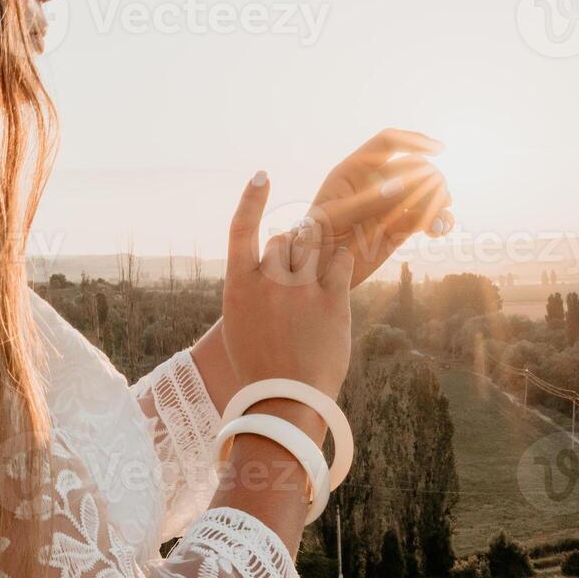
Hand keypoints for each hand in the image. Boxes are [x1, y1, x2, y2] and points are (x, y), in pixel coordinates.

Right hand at [222, 172, 355, 399]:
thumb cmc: (260, 367)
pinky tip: (337, 279)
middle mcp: (267, 281)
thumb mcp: (241, 326)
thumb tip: (273, 262)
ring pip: (313, 246)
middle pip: (284, 240)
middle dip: (292, 251)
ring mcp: (300, 288)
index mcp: (237, 287)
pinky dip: (340, 264)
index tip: (262, 177)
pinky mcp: (332, 299)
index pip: (241, 229)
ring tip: (317, 282)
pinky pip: (341, 261)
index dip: (251, 199)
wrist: (285, 400)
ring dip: (317, 255)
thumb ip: (253, 290)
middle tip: (298, 278)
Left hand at [309, 128, 452, 287]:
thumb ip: (368, 201)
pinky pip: (425, 218)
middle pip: (414, 167)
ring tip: (439, 218)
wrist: (311, 275)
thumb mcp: (335, 219)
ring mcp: (388, 206)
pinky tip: (439, 230)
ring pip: (424, 192)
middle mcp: (373, 184)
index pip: (388, 143)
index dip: (414, 140)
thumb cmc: (312, 241)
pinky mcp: (398, 228)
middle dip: (430, 178)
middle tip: (438, 197)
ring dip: (439, 199)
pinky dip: (438, 220)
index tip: (438, 150)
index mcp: (353, 171)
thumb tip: (406, 184)